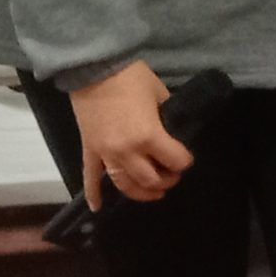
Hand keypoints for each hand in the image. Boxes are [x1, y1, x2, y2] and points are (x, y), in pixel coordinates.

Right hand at [69, 61, 192, 209]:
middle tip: (172, 175)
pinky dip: (93, 194)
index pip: (174, 160)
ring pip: (124, 184)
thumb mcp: (160, 94)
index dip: (184, 161)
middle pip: (150, 179)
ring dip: (140, 193)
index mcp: (149, 136)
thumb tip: (172, 126)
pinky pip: (90, 177)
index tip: (187, 158)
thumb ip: (167, 115)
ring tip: (154, 193)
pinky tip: (98, 207)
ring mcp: (105, 153)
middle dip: (166, 180)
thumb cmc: (131, 78)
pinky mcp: (89, 150)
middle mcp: (127, 151)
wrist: (94, 68)